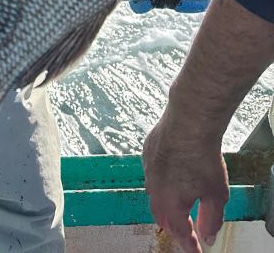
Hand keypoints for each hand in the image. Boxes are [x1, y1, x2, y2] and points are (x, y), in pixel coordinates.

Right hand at [143, 114, 228, 252]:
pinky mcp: (146, 152)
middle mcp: (154, 189)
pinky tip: (173, 174)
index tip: (195, 250)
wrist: (188, 122)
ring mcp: (148, 169)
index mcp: (171, 204)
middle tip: (186, 230)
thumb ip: (211, 219)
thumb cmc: (202, 156)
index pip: (179, 232)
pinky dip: (161, 182)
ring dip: (166, 204)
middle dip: (174, 226)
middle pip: (161, 217)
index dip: (188, 244)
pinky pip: (151, 173)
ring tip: (179, 203)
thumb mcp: (216, 195)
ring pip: (154, 195)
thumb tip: (207, 236)